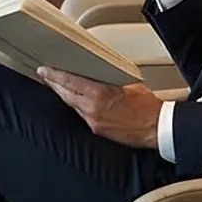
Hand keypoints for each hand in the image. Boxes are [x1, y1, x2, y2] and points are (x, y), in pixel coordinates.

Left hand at [38, 67, 162, 148]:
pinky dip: (78, 107)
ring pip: (72, 106)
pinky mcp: (97, 131)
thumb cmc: (147, 105)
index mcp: (100, 94)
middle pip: (65, 95)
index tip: (44, 70)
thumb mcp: (128, 83)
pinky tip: (77, 103)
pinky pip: (82, 116)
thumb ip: (109, 79)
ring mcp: (93, 122)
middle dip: (54, 85)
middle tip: (45, 77)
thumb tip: (100, 73)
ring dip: (65, 96)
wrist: (156, 127)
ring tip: (58, 88)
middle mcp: (92, 109)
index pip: (70, 82)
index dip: (54, 75)